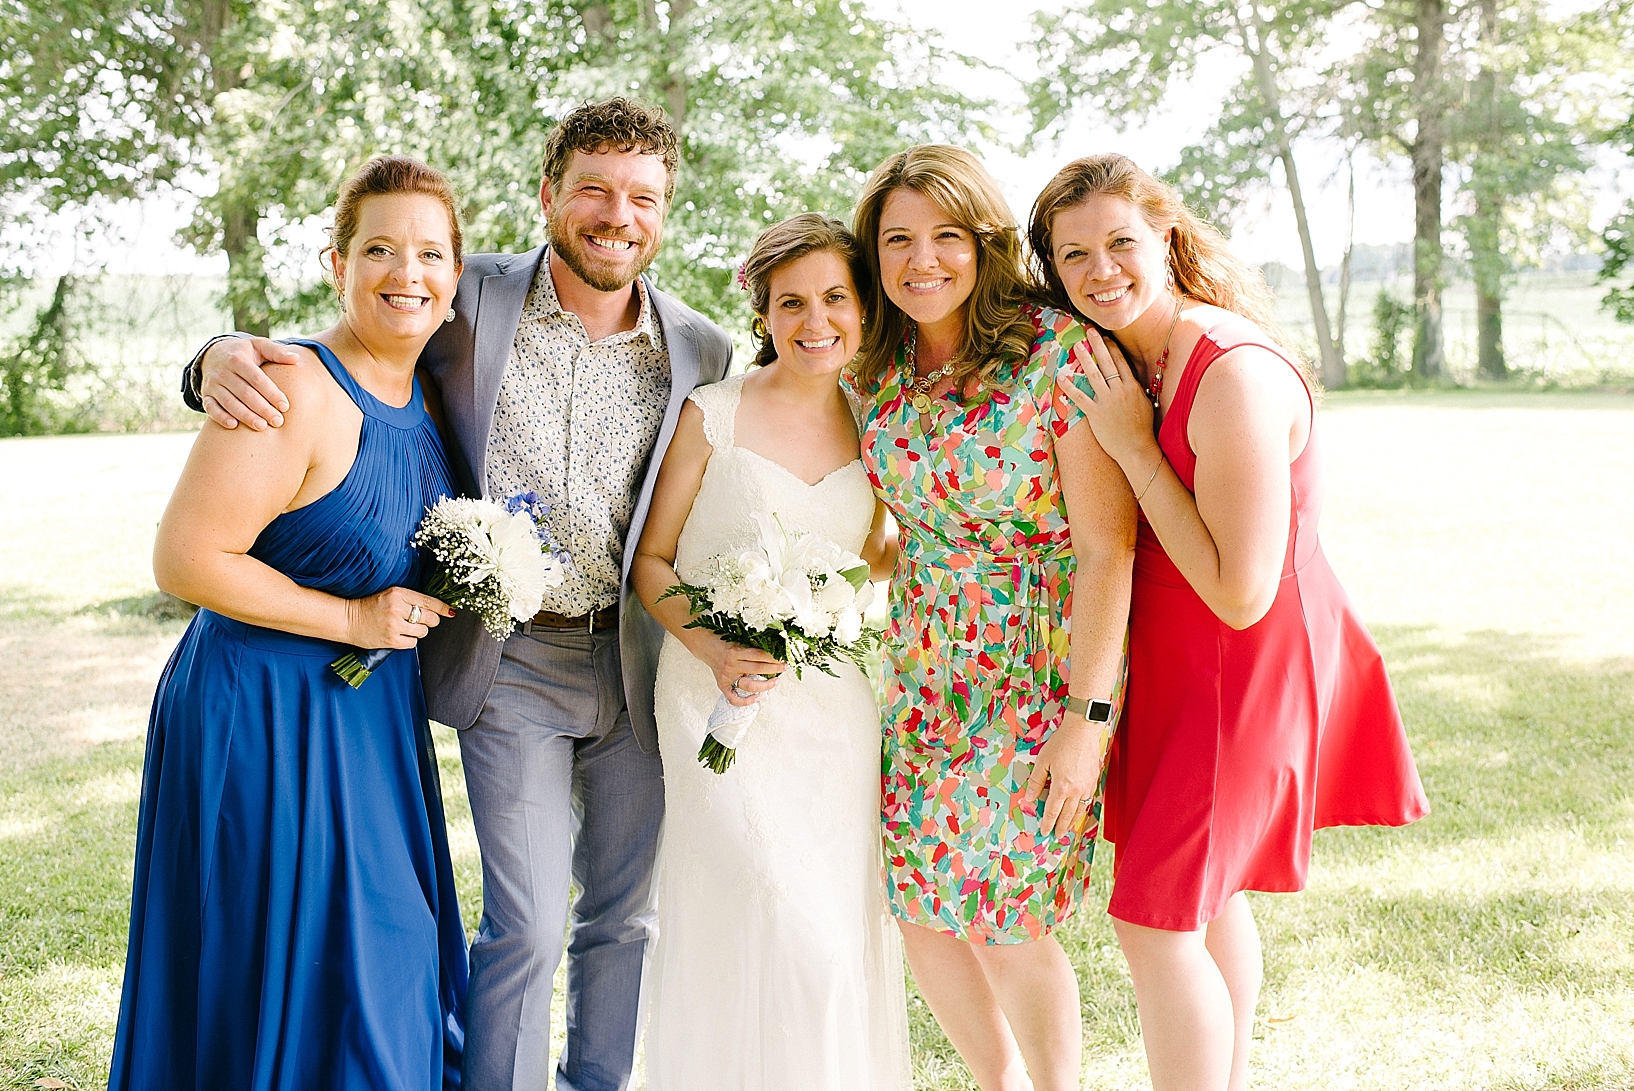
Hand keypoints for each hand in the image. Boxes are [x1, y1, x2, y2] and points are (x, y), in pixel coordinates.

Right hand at [202, 336, 303, 429]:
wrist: (213, 353)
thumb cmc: (244, 352)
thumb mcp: (259, 345)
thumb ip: (276, 351)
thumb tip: (296, 358)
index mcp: (238, 359)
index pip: (256, 379)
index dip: (271, 393)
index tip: (285, 406)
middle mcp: (223, 372)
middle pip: (244, 393)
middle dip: (262, 408)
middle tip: (277, 421)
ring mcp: (213, 384)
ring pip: (229, 402)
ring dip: (245, 416)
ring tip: (262, 427)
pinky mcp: (206, 394)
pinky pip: (210, 407)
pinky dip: (220, 417)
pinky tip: (234, 426)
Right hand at [345, 587, 453, 649]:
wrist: (347, 619)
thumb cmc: (370, 607)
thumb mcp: (390, 595)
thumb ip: (410, 599)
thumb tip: (437, 608)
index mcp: (398, 593)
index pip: (428, 601)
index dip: (443, 608)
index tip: (450, 611)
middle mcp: (397, 608)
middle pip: (430, 617)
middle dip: (430, 620)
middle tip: (421, 620)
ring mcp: (394, 625)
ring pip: (423, 631)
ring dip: (418, 631)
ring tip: (406, 627)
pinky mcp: (391, 640)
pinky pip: (413, 642)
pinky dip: (409, 640)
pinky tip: (399, 635)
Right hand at [695, 633, 786, 705]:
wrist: (704, 644)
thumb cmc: (722, 640)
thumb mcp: (738, 638)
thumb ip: (752, 646)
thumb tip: (772, 650)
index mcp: (736, 652)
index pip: (760, 656)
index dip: (773, 657)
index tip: (782, 657)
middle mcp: (731, 665)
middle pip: (758, 669)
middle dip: (775, 669)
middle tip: (784, 667)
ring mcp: (727, 676)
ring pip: (750, 685)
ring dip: (766, 684)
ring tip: (776, 681)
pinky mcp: (722, 684)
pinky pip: (734, 698)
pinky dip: (745, 701)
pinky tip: (757, 698)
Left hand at [1024, 712, 1113, 836]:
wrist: (1082, 731)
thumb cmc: (1061, 743)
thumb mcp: (1042, 761)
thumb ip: (1036, 781)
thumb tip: (1029, 797)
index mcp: (1062, 787)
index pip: (1053, 811)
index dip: (1048, 823)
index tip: (1044, 831)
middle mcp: (1076, 790)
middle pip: (1068, 815)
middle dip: (1061, 826)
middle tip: (1056, 835)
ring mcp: (1087, 786)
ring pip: (1080, 810)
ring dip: (1073, 821)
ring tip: (1068, 827)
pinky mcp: (1094, 780)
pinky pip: (1088, 800)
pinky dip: (1083, 809)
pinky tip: (1079, 810)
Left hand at [1061, 331, 1160, 469]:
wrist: (1137, 448)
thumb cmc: (1142, 429)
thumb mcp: (1144, 404)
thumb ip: (1136, 390)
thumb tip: (1131, 380)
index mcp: (1132, 387)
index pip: (1121, 362)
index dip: (1112, 348)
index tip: (1106, 338)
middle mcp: (1119, 390)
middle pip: (1107, 362)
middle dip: (1098, 345)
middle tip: (1090, 331)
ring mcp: (1107, 401)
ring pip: (1094, 375)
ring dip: (1084, 359)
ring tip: (1076, 346)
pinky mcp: (1096, 414)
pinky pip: (1080, 397)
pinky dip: (1070, 387)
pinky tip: (1061, 377)